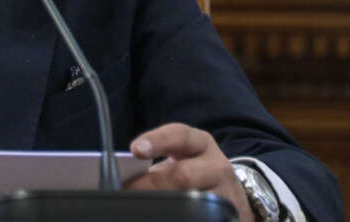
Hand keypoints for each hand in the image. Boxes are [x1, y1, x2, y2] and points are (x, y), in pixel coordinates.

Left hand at [124, 123, 253, 221]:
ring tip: (143, 208)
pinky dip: (178, 216)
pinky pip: (202, 217)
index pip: (179, 135)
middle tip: (128, 193)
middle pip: (184, 174)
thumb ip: (154, 164)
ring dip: (165, 206)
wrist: (230, 196)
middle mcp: (216, 166)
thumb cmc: (194, 174)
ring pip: (193, 201)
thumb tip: (118, 177)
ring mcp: (224, 193)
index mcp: (200, 144)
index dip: (156, 140)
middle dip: (152, 185)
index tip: (135, 149)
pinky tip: (165, 216)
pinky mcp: (226, 214)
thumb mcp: (180, 160)